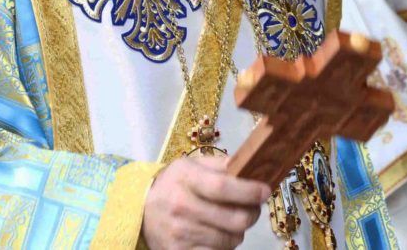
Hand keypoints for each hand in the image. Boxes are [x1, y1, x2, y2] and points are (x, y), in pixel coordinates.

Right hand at [142, 155, 269, 249]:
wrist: (141, 209)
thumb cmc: (173, 184)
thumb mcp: (191, 165)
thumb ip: (220, 165)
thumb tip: (250, 166)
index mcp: (186, 179)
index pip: (224, 187)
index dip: (249, 191)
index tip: (265, 191)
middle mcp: (182, 207)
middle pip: (233, 218)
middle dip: (252, 214)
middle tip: (253, 208)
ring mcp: (180, 234)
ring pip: (229, 239)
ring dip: (239, 231)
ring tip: (233, 221)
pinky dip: (224, 246)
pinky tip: (219, 234)